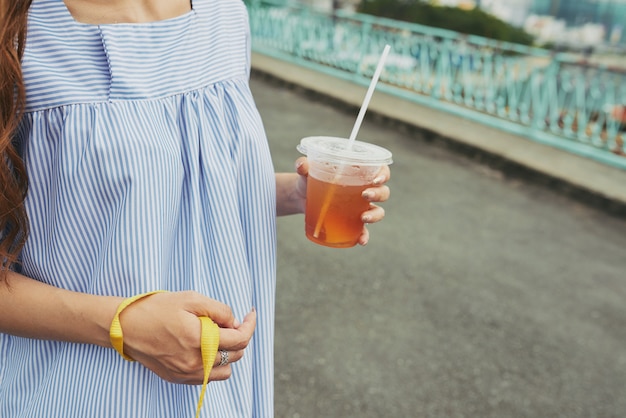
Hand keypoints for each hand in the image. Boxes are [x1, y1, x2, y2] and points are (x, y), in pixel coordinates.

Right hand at [118, 291, 255, 383]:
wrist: (125, 327)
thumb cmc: (156, 309)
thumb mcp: (190, 299)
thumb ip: (219, 310)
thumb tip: (235, 322)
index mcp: (200, 340)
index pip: (240, 339)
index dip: (250, 325)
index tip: (250, 314)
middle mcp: (196, 361)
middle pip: (236, 354)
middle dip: (239, 336)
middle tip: (228, 321)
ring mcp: (187, 373)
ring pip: (225, 369)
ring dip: (228, 353)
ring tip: (215, 335)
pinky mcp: (178, 378)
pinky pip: (208, 376)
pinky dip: (213, 363)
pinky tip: (204, 346)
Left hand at [295, 157, 390, 245]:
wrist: (301, 196)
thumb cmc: (310, 178)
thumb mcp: (308, 171)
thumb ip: (304, 166)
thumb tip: (302, 165)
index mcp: (360, 173)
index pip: (381, 171)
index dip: (384, 174)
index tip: (376, 179)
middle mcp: (365, 190)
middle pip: (383, 192)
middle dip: (378, 194)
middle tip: (365, 195)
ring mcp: (360, 208)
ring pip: (378, 211)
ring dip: (375, 215)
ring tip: (363, 217)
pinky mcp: (352, 222)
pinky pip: (363, 230)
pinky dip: (364, 236)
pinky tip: (361, 241)